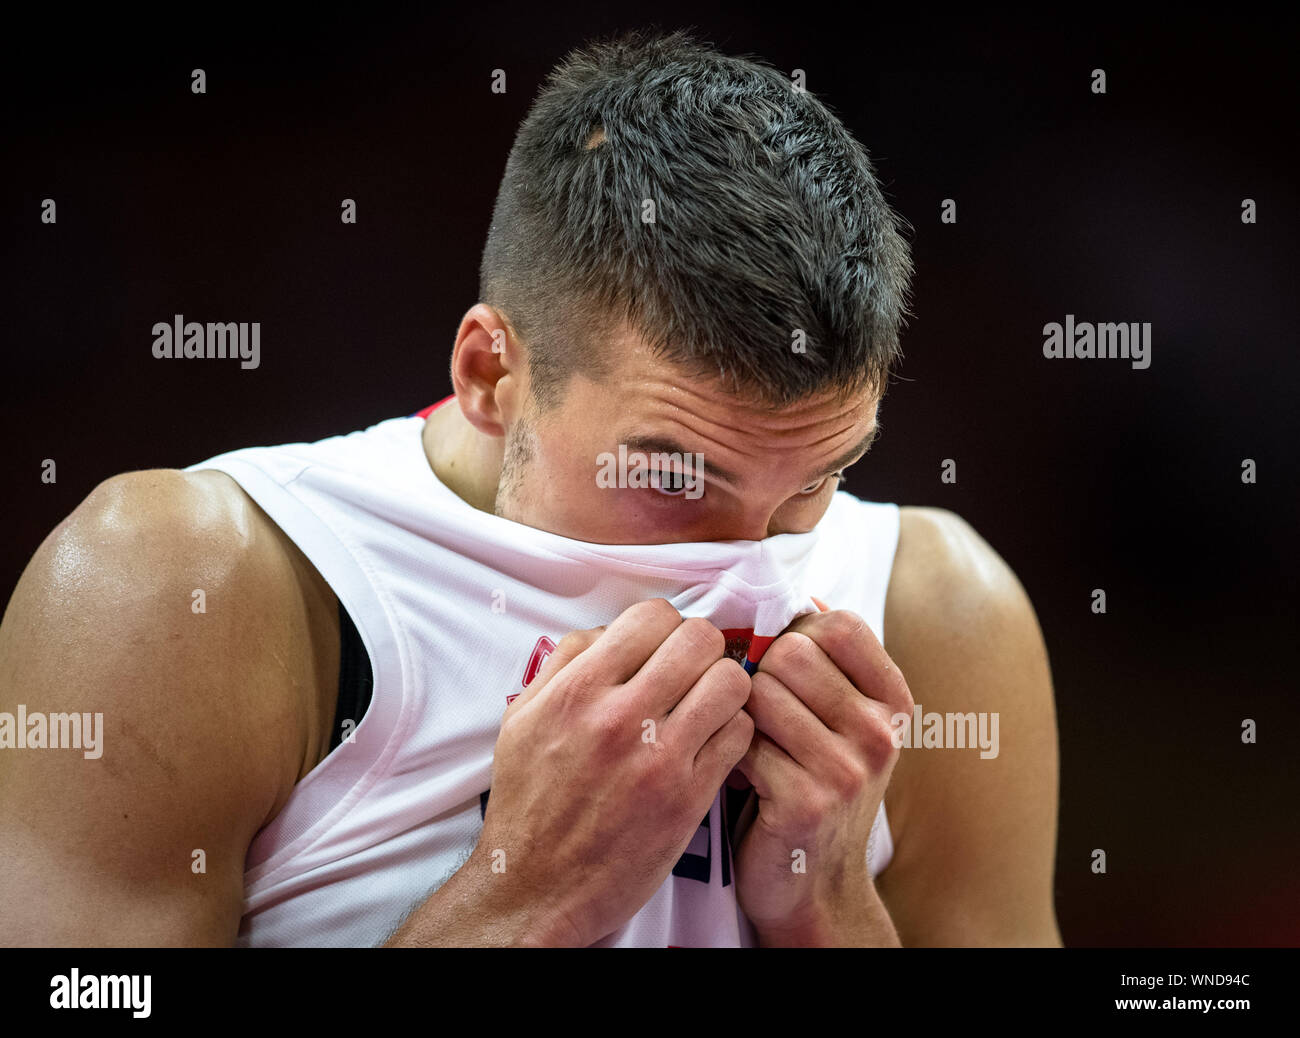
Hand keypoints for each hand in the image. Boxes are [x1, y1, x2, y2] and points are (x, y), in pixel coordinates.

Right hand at [475, 598, 753, 945]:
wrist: (535, 888)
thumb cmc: (529, 803)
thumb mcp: (521, 720)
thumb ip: (564, 665)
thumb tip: (609, 631)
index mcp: (576, 692)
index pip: (652, 616)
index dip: (665, 625)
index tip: (662, 648)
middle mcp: (619, 718)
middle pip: (700, 640)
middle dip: (702, 649)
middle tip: (692, 673)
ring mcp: (658, 759)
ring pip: (731, 682)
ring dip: (724, 688)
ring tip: (707, 706)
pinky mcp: (687, 798)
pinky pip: (740, 735)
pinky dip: (733, 731)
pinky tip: (712, 742)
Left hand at [731, 603, 912, 939]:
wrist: (813, 884)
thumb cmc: (814, 784)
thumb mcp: (842, 721)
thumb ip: (828, 663)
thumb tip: (802, 595)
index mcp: (894, 702)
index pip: (838, 623)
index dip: (796, 633)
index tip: (784, 665)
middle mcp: (882, 732)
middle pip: (789, 652)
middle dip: (759, 675)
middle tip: (761, 714)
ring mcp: (849, 769)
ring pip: (760, 693)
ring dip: (741, 715)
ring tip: (753, 744)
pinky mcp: (808, 802)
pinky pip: (743, 741)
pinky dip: (730, 754)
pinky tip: (744, 776)